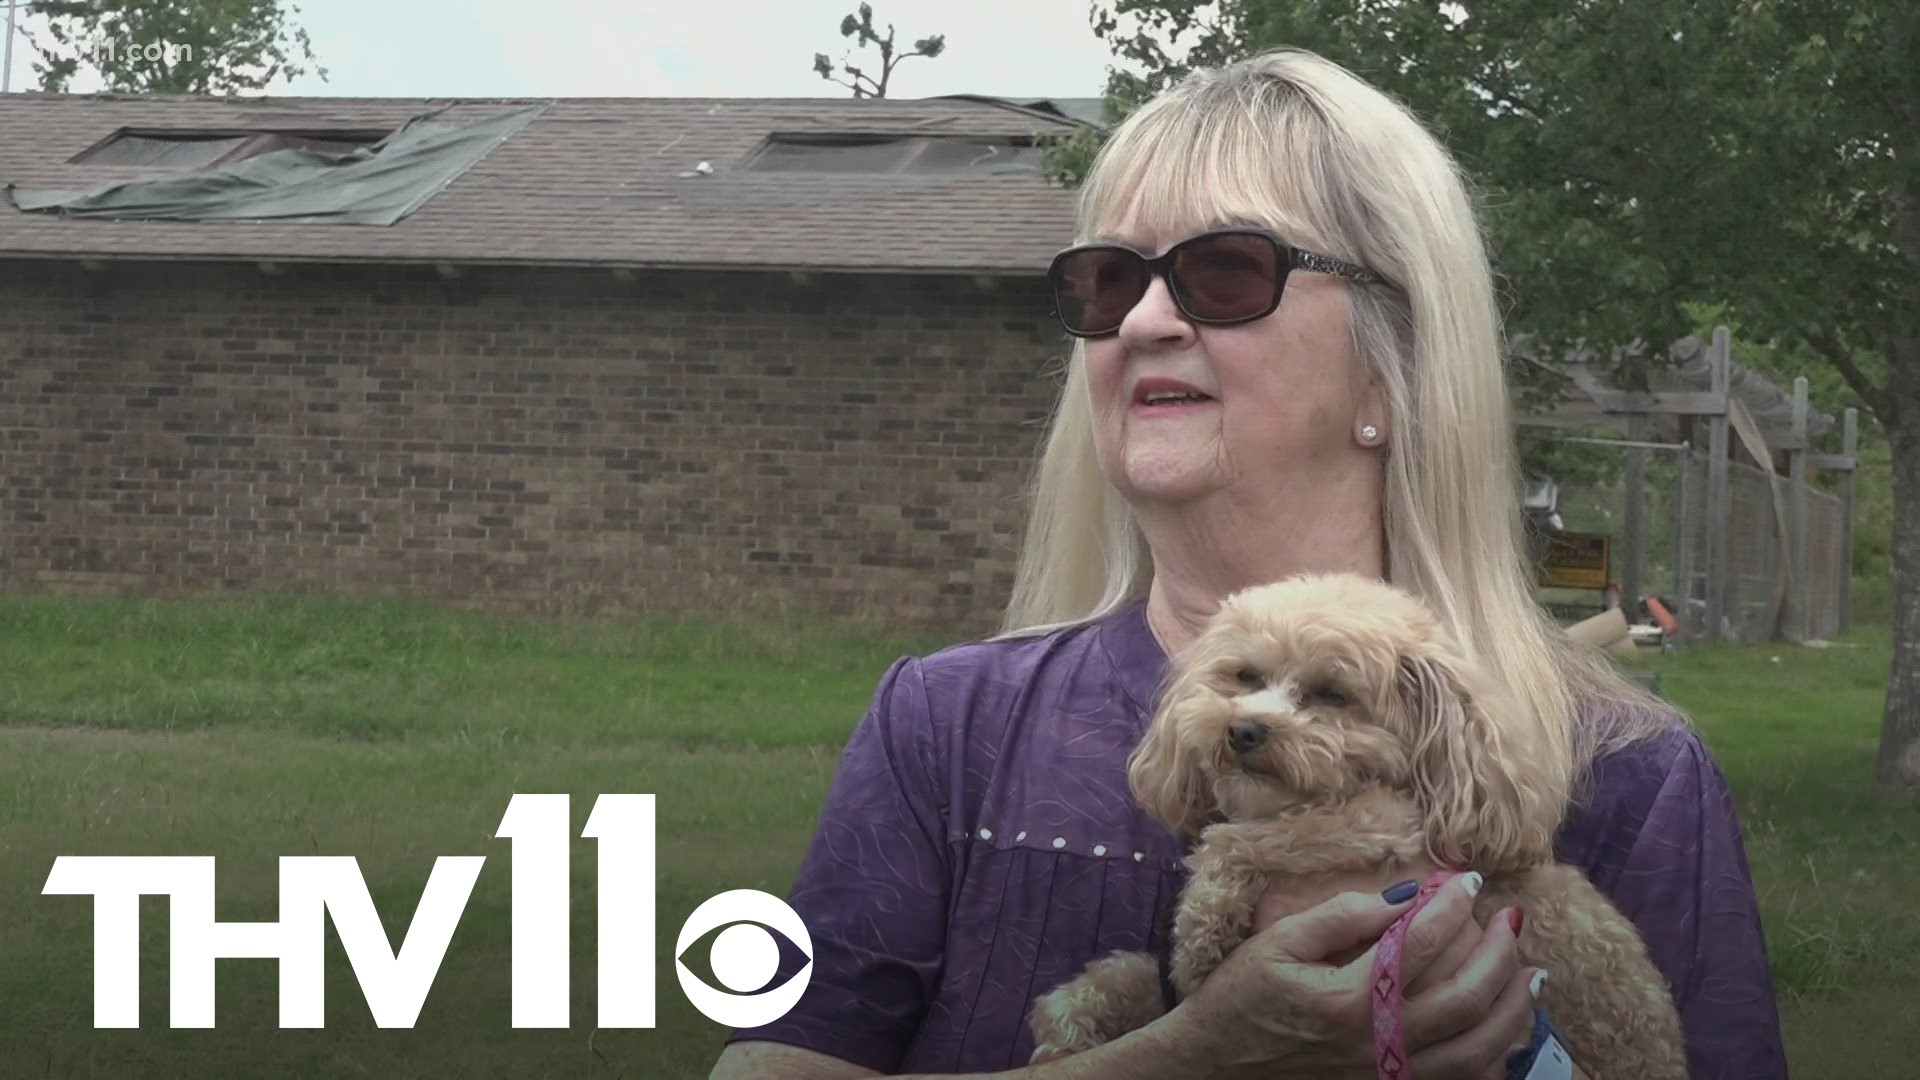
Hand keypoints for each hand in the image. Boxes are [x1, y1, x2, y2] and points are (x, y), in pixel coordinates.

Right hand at [1169, 873, 1535, 1079]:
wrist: (1215, 1067)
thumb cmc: (1240, 998)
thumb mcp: (1277, 942)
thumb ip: (1340, 916)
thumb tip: (1403, 895)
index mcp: (1348, 999)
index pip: (1419, 943)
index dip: (1452, 905)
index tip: (1468, 878)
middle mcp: (1377, 1043)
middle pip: (1465, 998)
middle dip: (1500, 953)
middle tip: (1513, 919)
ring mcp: (1388, 1076)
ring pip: (1479, 1050)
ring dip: (1514, 1008)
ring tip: (1531, 971)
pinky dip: (1496, 1057)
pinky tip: (1508, 1029)